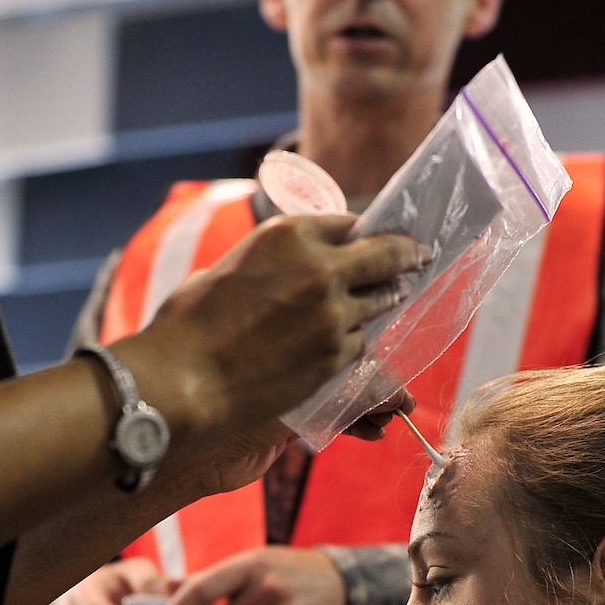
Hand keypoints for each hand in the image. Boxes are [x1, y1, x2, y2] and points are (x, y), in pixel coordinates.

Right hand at [122, 217, 429, 444]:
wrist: (183, 381)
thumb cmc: (188, 324)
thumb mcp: (228, 267)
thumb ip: (268, 260)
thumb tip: (284, 269)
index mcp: (289, 235)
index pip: (348, 224)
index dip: (364, 233)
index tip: (378, 237)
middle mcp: (320, 268)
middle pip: (384, 256)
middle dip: (406, 255)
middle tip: (420, 256)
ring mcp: (333, 316)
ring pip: (378, 303)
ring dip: (383, 301)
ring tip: (391, 298)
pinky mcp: (335, 357)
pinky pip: (358, 344)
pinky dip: (353, 341)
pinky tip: (342, 344)